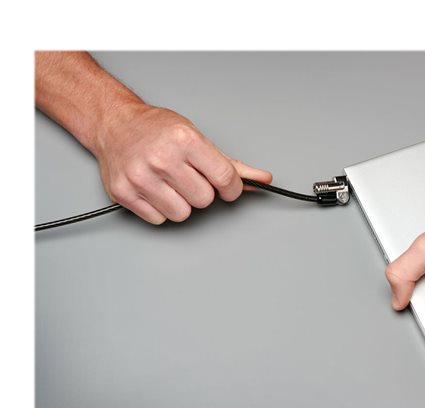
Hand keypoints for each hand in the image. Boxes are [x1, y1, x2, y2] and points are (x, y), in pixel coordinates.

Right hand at [94, 103, 271, 223]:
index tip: (227, 187)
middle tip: (189, 177)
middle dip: (202, 192)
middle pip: (204, 200)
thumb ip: (231, 164)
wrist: (114, 124)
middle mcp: (162, 159)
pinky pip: (159, 219)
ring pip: (182, 214)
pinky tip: (155, 189)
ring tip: (170, 183)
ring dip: (181, 203)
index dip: (232, 188)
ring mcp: (141, 177)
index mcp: (185, 141)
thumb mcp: (198, 137)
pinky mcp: (124, 193)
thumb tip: (262, 180)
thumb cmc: (157, 129)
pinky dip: (160, 209)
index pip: (225, 179)